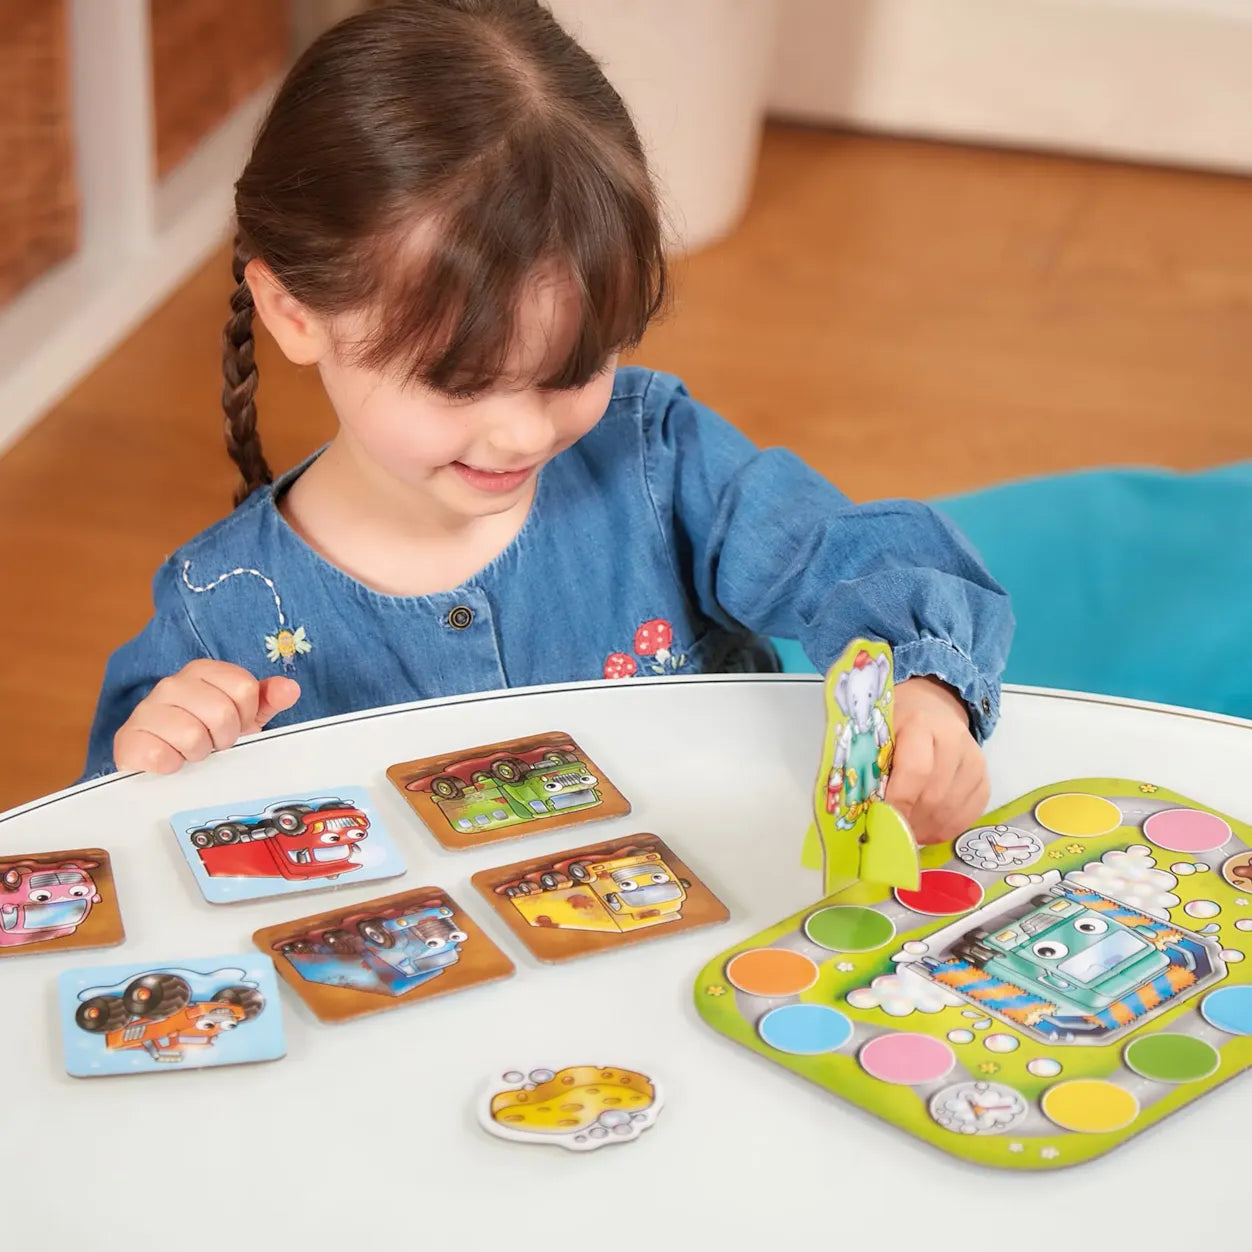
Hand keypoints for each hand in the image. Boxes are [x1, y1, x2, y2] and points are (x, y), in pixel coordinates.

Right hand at [114, 660, 299, 773]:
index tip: (236, 725)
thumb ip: (266, 699)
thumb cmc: (203, 734)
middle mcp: (171, 684)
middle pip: (221, 712)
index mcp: (202, 672)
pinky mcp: (128, 739)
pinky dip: (172, 767)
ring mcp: (146, 709)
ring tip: (191, 752)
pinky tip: (169, 762)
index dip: (246, 714)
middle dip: (224, 737)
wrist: (157, 762)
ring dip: (198, 754)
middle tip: (213, 743)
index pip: (243, 688)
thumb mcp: (242, 716)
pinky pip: (162, 757)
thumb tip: (290, 688)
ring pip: (192, 736)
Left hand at [885, 675, 988, 845]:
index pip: (915, 770)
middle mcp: (954, 740)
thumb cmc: (894, 728)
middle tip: (889, 831)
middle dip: (909, 820)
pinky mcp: (984, 780)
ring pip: (950, 810)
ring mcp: (974, 761)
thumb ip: (869, 766)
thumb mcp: (876, 735)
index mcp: (920, 723)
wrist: (931, 713)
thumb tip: (862, 809)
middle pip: (933, 795)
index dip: (898, 801)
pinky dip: (942, 830)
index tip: (880, 820)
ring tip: (903, 831)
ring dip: (924, 828)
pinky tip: (923, 829)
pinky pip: (966, 817)